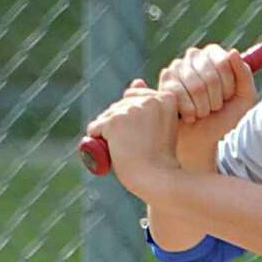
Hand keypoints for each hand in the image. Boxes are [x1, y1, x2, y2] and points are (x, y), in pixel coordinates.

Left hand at [85, 80, 180, 197]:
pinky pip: (95, 128)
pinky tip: (113, 151)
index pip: (136, 98)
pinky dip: (97, 140)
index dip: (137, 121)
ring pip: (107, 116)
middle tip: (138, 147)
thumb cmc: (161, 157)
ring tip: (127, 151)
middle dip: (121, 125)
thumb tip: (137, 81)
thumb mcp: (162, 126)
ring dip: (109, 133)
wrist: (158, 179)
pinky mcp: (113, 121)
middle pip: (120, 106)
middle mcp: (149, 99)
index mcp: (167, 98)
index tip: (149, 138)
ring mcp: (131, 110)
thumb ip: (153, 103)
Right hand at [159, 45, 256, 169]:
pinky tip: (189, 115)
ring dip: (203, 108)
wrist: (201, 138)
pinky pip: (180, 96)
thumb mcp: (244, 98)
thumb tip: (232, 52)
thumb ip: (245, 75)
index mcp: (214, 54)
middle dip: (216, 101)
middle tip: (213, 107)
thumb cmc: (223, 116)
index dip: (228, 87)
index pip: (224, 63)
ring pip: (196, 88)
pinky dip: (189, 112)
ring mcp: (177, 66)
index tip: (227, 96)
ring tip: (201, 111)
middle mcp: (194, 55)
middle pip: (211, 77)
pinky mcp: (164, 81)